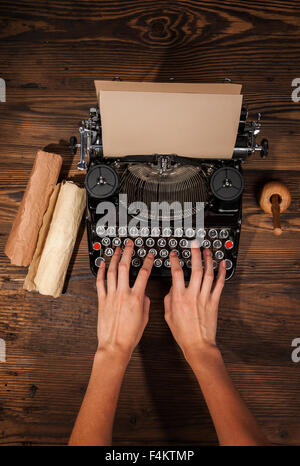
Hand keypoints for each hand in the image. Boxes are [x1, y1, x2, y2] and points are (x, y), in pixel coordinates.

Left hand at [96, 240, 153, 358]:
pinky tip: (102, 264)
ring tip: (116, 249)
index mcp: (136, 298)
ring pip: (111, 271)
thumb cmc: (130, 336)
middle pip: (125, 267)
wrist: (115, 346)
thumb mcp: (144, 318)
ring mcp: (111, 296)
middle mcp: (123, 294)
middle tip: (129, 244)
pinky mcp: (102, 301)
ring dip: (114, 258)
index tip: (149, 256)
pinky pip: (100, 282)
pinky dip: (100, 272)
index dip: (147, 262)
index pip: (144, 274)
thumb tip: (144, 294)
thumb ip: (145, 303)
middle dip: (127, 252)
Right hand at [164, 242, 225, 362]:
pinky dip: (221, 272)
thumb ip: (169, 299)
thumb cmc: (183, 332)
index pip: (177, 273)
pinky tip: (222, 264)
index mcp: (179, 298)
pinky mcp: (214, 302)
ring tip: (207, 250)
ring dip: (208, 260)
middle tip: (194, 244)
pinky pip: (219, 284)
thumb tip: (172, 288)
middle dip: (195, 254)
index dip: (175, 261)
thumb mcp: (169, 315)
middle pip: (196, 269)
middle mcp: (193, 295)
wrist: (198, 344)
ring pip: (208, 274)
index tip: (174, 254)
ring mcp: (205, 297)